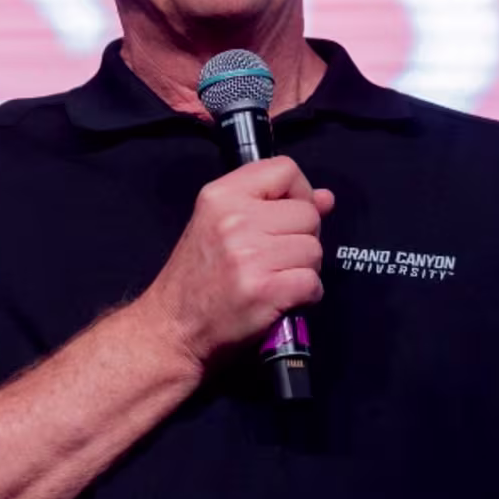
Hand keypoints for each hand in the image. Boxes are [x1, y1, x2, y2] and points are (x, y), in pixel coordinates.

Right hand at [139, 156, 334, 366]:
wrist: (172, 329)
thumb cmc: (197, 280)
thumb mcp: (219, 226)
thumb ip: (272, 205)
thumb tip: (325, 198)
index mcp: (221, 196)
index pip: (285, 169)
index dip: (298, 192)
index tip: (288, 215)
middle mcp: (234, 221)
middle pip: (307, 214)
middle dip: (302, 238)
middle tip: (275, 258)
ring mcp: (249, 256)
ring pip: (314, 250)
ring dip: (303, 269)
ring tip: (275, 279)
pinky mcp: (264, 291)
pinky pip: (312, 282)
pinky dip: (305, 295)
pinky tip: (281, 299)